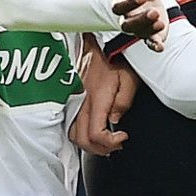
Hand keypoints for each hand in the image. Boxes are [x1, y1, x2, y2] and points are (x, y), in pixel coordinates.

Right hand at [71, 36, 138, 155]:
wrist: (90, 46)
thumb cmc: (112, 60)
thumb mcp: (128, 78)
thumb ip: (124, 101)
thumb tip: (115, 120)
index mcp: (96, 99)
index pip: (96, 134)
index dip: (110, 142)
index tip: (123, 137)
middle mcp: (80, 104)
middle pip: (82, 140)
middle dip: (101, 149)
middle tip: (116, 144)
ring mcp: (71, 103)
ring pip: (73, 136)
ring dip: (90, 144)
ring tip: (106, 141)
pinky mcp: (67, 102)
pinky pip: (69, 125)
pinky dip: (80, 134)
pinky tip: (92, 132)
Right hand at [111, 0, 166, 51]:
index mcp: (119, 1)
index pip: (119, 6)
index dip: (130, 3)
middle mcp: (126, 17)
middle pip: (127, 24)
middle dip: (140, 19)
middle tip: (154, 12)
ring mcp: (138, 26)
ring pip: (138, 33)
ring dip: (149, 30)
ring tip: (160, 23)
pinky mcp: (150, 33)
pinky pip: (150, 42)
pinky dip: (154, 46)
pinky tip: (160, 47)